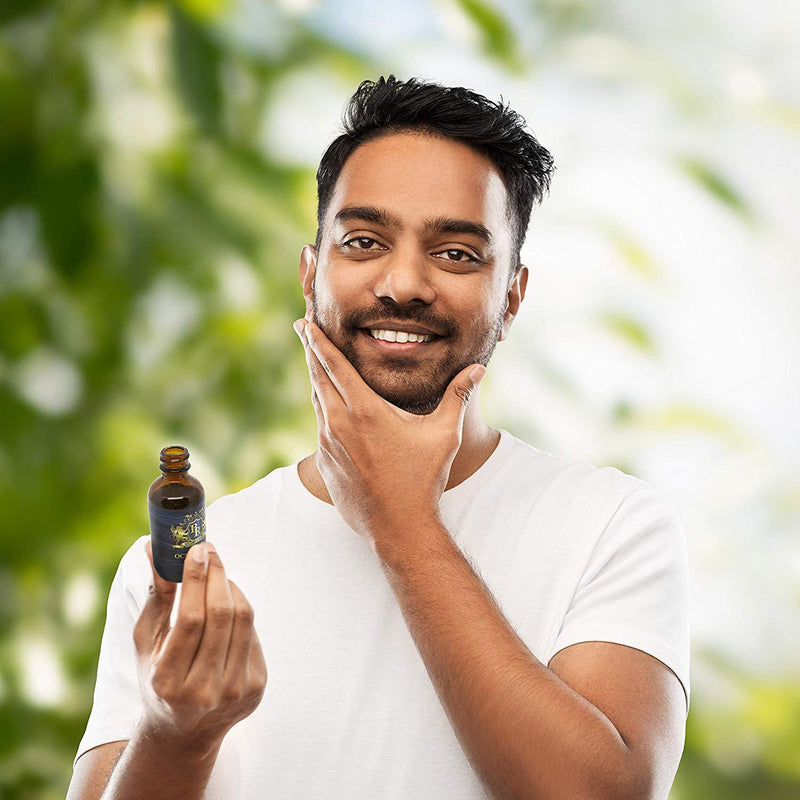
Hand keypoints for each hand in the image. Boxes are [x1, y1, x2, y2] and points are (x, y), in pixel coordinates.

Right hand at [133, 540, 266, 753]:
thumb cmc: (158, 679)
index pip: (191, 619)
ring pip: (243, 620)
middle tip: (209, 550)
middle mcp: (204, 690)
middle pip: (222, 615)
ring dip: (231, 587)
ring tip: (217, 573)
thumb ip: (155, 598)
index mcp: (169, 681)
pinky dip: (241, 609)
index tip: (197, 550)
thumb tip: (154, 549)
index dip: (197, 580)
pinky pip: (253, 633)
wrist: (184, 732)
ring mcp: (235, 690)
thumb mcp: (147, 644)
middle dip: (217, 575)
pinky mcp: (257, 686)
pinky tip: (228, 602)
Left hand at [294, 318, 485, 543]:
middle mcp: (339, 424)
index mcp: (365, 410)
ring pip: (317, 402)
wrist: (399, 527)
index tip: (304, 323)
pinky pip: (320, 428)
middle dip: (310, 350)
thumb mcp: (444, 435)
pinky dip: (323, 411)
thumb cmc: (423, 479)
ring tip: (316, 364)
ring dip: (316, 380)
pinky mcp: (324, 464)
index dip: (317, 341)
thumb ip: (458, 397)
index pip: (334, 365)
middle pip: (317, 377)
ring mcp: (328, 445)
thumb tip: (477, 369)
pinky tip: (330, 408)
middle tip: (302, 329)